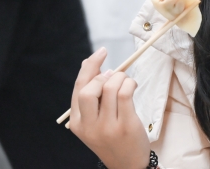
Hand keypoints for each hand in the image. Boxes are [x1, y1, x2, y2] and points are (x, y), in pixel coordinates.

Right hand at [69, 48, 149, 168]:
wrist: (127, 165)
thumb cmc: (112, 138)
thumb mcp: (95, 121)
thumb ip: (92, 97)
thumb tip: (92, 64)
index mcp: (78, 123)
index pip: (79, 88)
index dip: (89, 66)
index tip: (101, 52)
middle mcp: (89, 126)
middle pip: (89, 89)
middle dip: (103, 75)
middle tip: (114, 75)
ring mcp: (107, 126)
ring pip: (110, 88)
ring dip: (121, 77)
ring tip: (126, 82)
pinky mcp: (126, 125)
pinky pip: (125, 93)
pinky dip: (130, 83)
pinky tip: (132, 87)